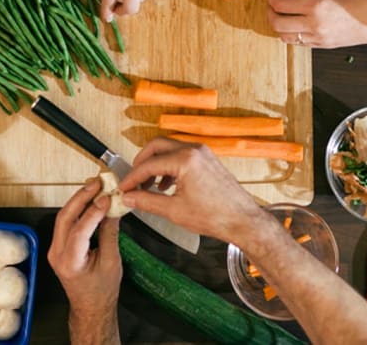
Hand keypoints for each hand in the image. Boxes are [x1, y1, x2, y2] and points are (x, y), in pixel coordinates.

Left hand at [48, 179, 120, 343]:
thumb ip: (109, 234)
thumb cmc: (102, 291)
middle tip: (97, 183)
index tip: (106, 198)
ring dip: (79, 200)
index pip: (79, 230)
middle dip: (81, 197)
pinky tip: (90, 201)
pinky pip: (66, 223)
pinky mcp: (59, 246)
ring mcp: (55, 249)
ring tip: (95, 187)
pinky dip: (78, 209)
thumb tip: (111, 209)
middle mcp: (57, 254)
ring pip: (64, 217)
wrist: (91, 308)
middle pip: (65, 217)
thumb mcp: (112, 263)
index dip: (93, 211)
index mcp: (70, 262)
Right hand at [118, 138, 259, 242]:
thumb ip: (147, 201)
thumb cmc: (216, 216)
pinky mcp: (206, 159)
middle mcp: (193, 150)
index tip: (123, 187)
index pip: (148, 164)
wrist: (243, 221)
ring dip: (155, 164)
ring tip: (148, 186)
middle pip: (156, 146)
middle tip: (132, 180)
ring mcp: (202, 152)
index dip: (132, 177)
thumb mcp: (174, 211)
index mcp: (185, 160)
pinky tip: (165, 185)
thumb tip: (129, 197)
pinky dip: (169, 166)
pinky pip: (181, 154)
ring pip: (169, 149)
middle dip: (141, 163)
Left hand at [267, 0, 366, 47]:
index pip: (280, 5)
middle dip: (270, 12)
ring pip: (285, 37)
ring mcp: (318, 38)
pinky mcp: (323, 46)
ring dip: (279, 25)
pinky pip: (299, 43)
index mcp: (315, 6)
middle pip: (277, 24)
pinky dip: (291, 34)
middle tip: (274, 2)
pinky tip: (296, 23)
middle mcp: (314, 25)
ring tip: (284, 13)